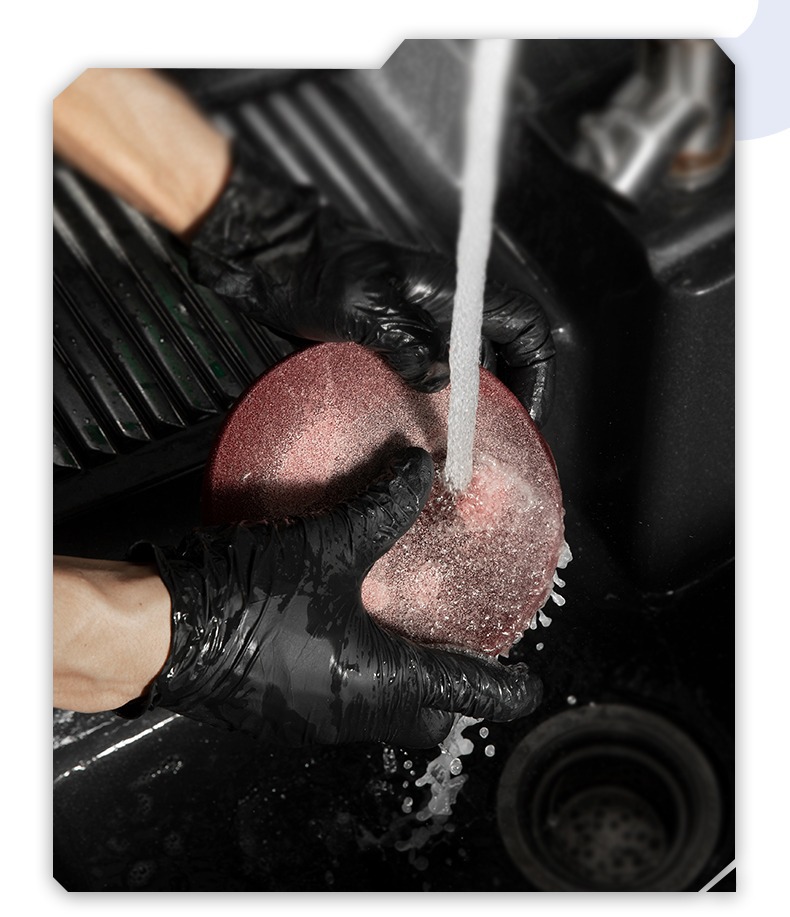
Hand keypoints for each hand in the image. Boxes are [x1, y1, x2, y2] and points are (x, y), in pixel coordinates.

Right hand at [125, 448, 541, 746]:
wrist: (163, 630)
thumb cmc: (249, 598)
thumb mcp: (331, 543)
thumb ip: (384, 506)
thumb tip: (419, 472)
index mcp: (380, 682)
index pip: (464, 692)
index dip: (502, 689)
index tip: (525, 688)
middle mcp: (352, 713)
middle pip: (422, 718)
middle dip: (445, 693)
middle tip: (451, 651)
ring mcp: (312, 720)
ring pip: (377, 713)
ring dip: (396, 681)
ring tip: (397, 632)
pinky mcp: (279, 711)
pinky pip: (335, 703)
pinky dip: (353, 675)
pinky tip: (336, 630)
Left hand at [188, 147, 555, 426]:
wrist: (272, 266)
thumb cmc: (315, 265)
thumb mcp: (363, 303)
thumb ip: (406, 341)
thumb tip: (435, 377)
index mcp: (455, 293)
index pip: (525, 328)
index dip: (537, 373)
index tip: (527, 412)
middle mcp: (445, 315)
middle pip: (496, 364)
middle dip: (497, 405)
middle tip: (482, 447)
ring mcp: (420, 333)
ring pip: (458, 381)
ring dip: (457, 414)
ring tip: (447, 449)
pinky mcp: (393, 350)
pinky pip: (424, 386)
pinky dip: (424, 412)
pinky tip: (411, 435)